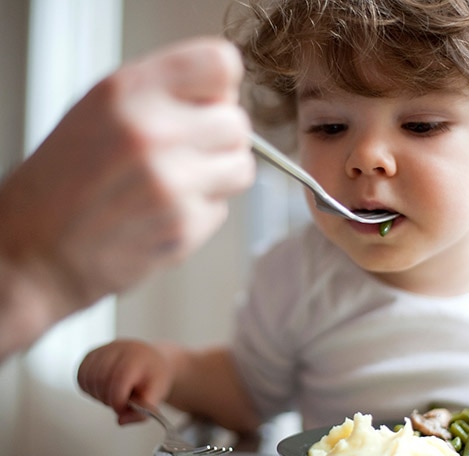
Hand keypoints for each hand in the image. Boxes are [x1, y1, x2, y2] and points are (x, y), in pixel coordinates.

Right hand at [0, 38, 254, 353]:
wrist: (35, 253)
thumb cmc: (64, 183)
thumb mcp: (100, 110)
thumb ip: (162, 94)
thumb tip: (224, 96)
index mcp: (128, 91)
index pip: (221, 64)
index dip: (219, 88)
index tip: (206, 104)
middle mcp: (151, 130)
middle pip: (238, 122)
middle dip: (218, 141)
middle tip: (184, 155)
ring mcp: (170, 180)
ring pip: (241, 166)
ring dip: (217, 177)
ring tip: (174, 184)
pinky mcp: (183, 225)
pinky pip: (223, 209)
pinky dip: (200, 213)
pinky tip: (163, 213)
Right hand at [77, 339, 172, 424]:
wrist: (152, 360)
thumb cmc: (153, 377)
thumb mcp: (157, 394)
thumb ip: (143, 411)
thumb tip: (120, 421)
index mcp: (136, 357)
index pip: (118, 383)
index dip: (119, 403)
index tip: (127, 407)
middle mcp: (118, 349)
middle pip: (100, 382)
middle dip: (109, 399)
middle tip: (123, 399)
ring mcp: (103, 350)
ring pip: (88, 380)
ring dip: (98, 394)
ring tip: (114, 392)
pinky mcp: (91, 354)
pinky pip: (81, 376)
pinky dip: (89, 387)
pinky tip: (104, 387)